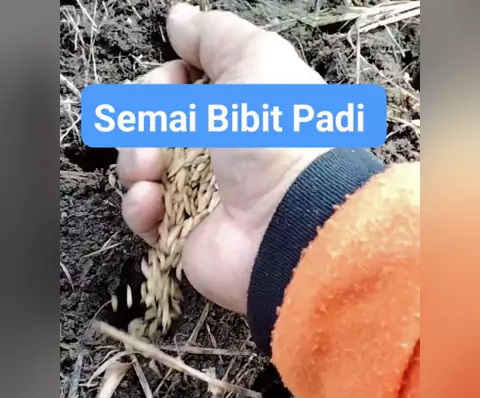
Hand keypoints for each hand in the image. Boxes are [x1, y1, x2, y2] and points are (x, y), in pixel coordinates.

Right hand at [118, 3, 328, 312]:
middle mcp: (215, 152)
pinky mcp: (184, 235)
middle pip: (150, 126)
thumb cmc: (277, 135)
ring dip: (135, 164)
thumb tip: (179, 19)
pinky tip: (152, 204)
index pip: (176, 89)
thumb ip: (216, 36)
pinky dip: (139, 207)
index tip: (171, 85)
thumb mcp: (256, 61)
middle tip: (158, 135)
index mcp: (233, 111)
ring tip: (152, 174)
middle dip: (142, 123)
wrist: (287, 218)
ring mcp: (198, 196)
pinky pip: (143, 216)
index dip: (161, 83)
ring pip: (139, 169)